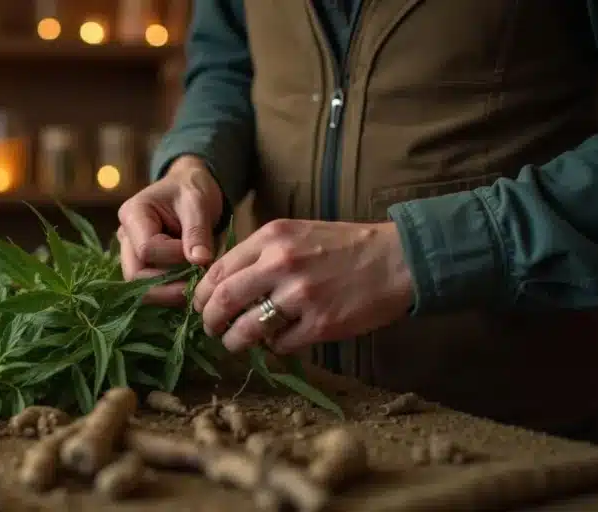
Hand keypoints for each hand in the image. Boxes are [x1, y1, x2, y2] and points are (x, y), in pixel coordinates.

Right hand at [117, 155, 223, 305]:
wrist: (189, 188)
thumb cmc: (191, 190)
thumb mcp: (197, 203)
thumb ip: (197, 231)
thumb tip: (200, 261)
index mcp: (133, 214)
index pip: (146, 249)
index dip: (174, 258)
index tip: (199, 254)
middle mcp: (125, 237)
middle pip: (135, 275)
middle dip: (167, 285)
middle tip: (198, 284)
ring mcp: (130, 254)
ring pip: (140, 287)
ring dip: (168, 292)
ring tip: (195, 285)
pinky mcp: (141, 266)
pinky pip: (150, 287)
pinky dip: (169, 292)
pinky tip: (188, 287)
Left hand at [192, 219, 413, 353]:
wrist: (397, 259)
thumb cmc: (345, 246)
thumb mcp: (297, 234)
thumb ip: (261, 254)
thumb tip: (224, 284)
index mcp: (272, 237)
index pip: (219, 270)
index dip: (202, 293)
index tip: (200, 305)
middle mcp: (281, 264)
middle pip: (223, 300)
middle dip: (209, 321)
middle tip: (211, 329)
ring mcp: (301, 296)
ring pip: (247, 330)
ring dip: (235, 341)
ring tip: (235, 343)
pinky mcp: (321, 324)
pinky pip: (281, 345)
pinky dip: (274, 347)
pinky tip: (279, 341)